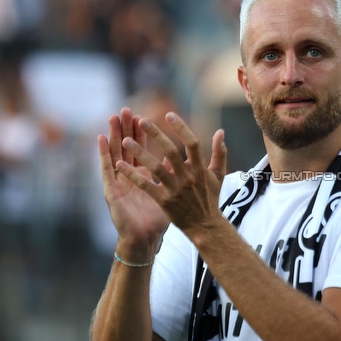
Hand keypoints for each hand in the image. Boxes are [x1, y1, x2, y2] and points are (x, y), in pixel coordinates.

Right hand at [97, 108, 168, 260]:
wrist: (146, 239)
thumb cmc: (158, 219)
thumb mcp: (169, 192)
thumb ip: (174, 174)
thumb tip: (183, 158)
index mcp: (143, 175)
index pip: (141, 149)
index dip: (141, 134)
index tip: (143, 116)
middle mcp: (129, 176)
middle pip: (127, 147)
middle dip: (126, 128)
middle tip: (126, 109)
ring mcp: (118, 182)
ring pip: (115, 153)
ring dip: (114, 135)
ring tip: (113, 117)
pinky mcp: (111, 190)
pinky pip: (106, 169)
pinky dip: (103, 154)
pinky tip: (101, 139)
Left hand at [116, 112, 226, 235]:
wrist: (205, 226)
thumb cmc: (210, 198)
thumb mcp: (218, 175)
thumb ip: (220, 152)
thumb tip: (220, 132)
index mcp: (201, 168)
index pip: (192, 143)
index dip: (181, 128)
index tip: (169, 115)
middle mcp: (188, 177)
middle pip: (170, 152)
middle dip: (156, 135)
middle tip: (141, 121)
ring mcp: (175, 189)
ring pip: (155, 168)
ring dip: (140, 153)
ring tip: (126, 141)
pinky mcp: (164, 201)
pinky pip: (146, 186)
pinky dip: (132, 176)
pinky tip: (119, 165)